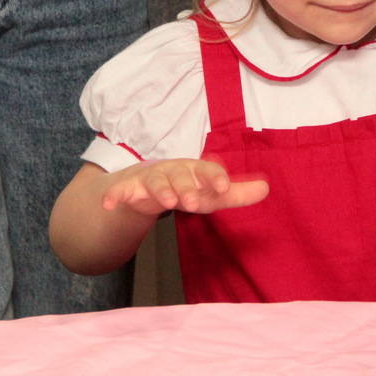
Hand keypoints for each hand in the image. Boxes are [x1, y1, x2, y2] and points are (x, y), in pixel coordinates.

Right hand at [101, 158, 267, 216]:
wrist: (144, 184)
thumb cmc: (185, 187)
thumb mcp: (209, 192)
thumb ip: (236, 193)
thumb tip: (266, 188)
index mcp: (194, 170)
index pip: (207, 170)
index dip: (216, 177)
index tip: (225, 187)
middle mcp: (173, 171)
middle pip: (180, 176)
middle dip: (186, 187)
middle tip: (193, 202)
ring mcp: (149, 179)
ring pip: (154, 181)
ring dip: (160, 190)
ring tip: (167, 202)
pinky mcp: (128, 189)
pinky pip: (119, 191)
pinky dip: (113, 196)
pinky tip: (109, 204)